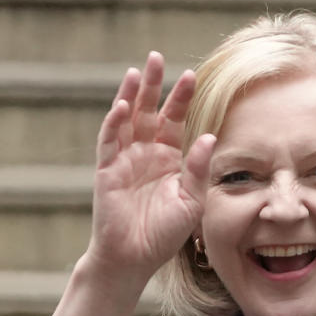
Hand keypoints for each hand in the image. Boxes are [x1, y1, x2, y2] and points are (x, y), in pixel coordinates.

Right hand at [87, 51, 215, 283]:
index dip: (181, 99)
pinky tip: (124, 105)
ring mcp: (124, 159)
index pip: (174, 121)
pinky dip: (115, 122)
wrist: (134, 258)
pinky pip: (109, 141)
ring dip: (131, 95)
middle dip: (154, 85)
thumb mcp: (191, 201)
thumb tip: (208, 135)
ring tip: (138, 70)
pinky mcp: (107, 170)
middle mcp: (145, 154)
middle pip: (149, 111)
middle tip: (157, 57)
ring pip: (126, 119)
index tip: (192, 75)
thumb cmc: (164, 234)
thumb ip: (198, 169)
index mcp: (168, 159)